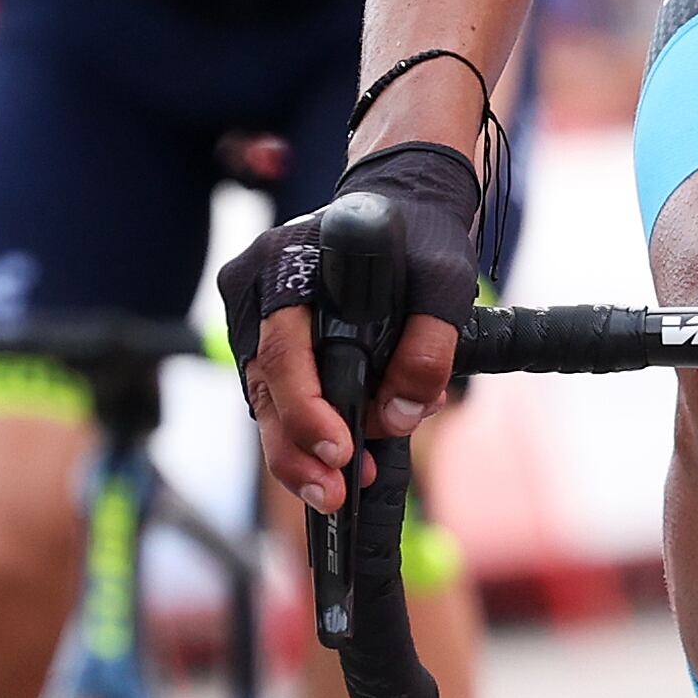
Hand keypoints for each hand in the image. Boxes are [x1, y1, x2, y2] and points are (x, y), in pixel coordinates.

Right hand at [223, 141, 476, 513]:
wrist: (402, 203)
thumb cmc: (420, 237)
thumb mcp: (444, 281)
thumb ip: (428, 348)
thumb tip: (399, 417)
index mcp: (287, 262)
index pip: (283, 351)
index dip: (308, 410)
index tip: (342, 450)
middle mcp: (256, 288)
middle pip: (264, 387)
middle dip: (299, 450)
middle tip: (335, 494)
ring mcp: (253, 315)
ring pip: (264, 401)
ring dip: (300, 451)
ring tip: (338, 490)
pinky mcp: (264, 338)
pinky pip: (275, 395)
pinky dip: (305, 430)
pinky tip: (339, 457)